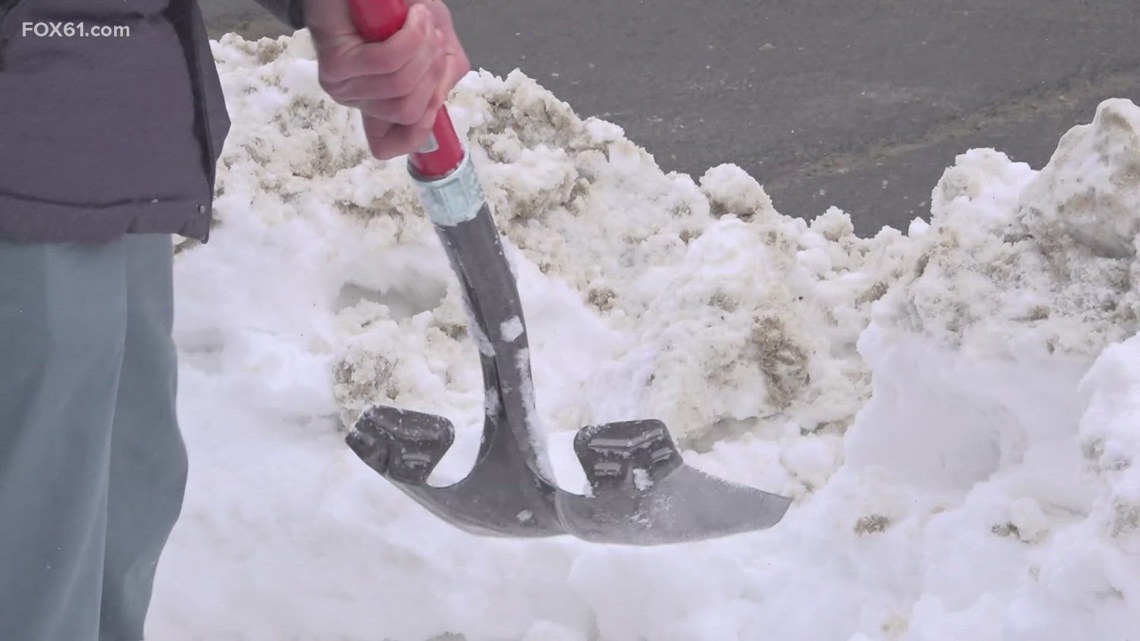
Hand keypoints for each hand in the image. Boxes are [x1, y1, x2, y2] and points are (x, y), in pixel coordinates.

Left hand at [304, 0, 470, 159]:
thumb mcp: (438, 46)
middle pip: (409, 112)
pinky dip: (410, 35)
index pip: (387, 145)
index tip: (433, 99)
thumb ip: (444, 76)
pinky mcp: (336, 64)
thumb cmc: (398, 7)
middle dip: (433, 72)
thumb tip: (438, 100)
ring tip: (423, 20)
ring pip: (400, 86)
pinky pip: (386, 62)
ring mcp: (343, 85)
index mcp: (380, 103)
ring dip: (424, 47)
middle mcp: (358, 100)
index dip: (418, 132)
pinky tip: (414, 15)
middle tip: (433, 38)